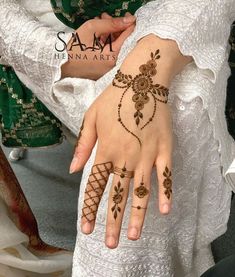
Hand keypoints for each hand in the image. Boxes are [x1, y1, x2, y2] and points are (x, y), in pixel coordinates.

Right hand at [61, 15, 135, 79]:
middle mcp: (114, 66)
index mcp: (112, 57)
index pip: (128, 37)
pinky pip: (109, 54)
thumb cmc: (74, 47)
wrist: (61, 64)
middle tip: (105, 16)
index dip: (128, 23)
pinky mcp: (103, 70)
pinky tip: (98, 35)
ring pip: (115, 47)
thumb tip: (130, 19)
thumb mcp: (91, 29)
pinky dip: (105, 43)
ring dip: (109, 33)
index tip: (126, 14)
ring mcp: (108, 69)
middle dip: (115, 27)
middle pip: (121, 42)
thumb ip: (111, 23)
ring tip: (99, 23)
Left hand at [70, 35, 191, 247]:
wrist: (141, 82)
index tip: (86, 228)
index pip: (96, 185)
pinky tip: (164, 210)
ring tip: (133, 236)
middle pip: (117, 194)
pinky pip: (166, 175)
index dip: (90, 208)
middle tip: (110, 243)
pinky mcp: (164, 150)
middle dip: (112, 221)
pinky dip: (166, 193)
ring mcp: (147, 155)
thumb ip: (83, 145)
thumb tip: (73, 170)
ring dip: (137, 215)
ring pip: (141, 190)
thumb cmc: (114, 99)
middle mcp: (125, 157)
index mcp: (106, 150)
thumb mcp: (91, 118)